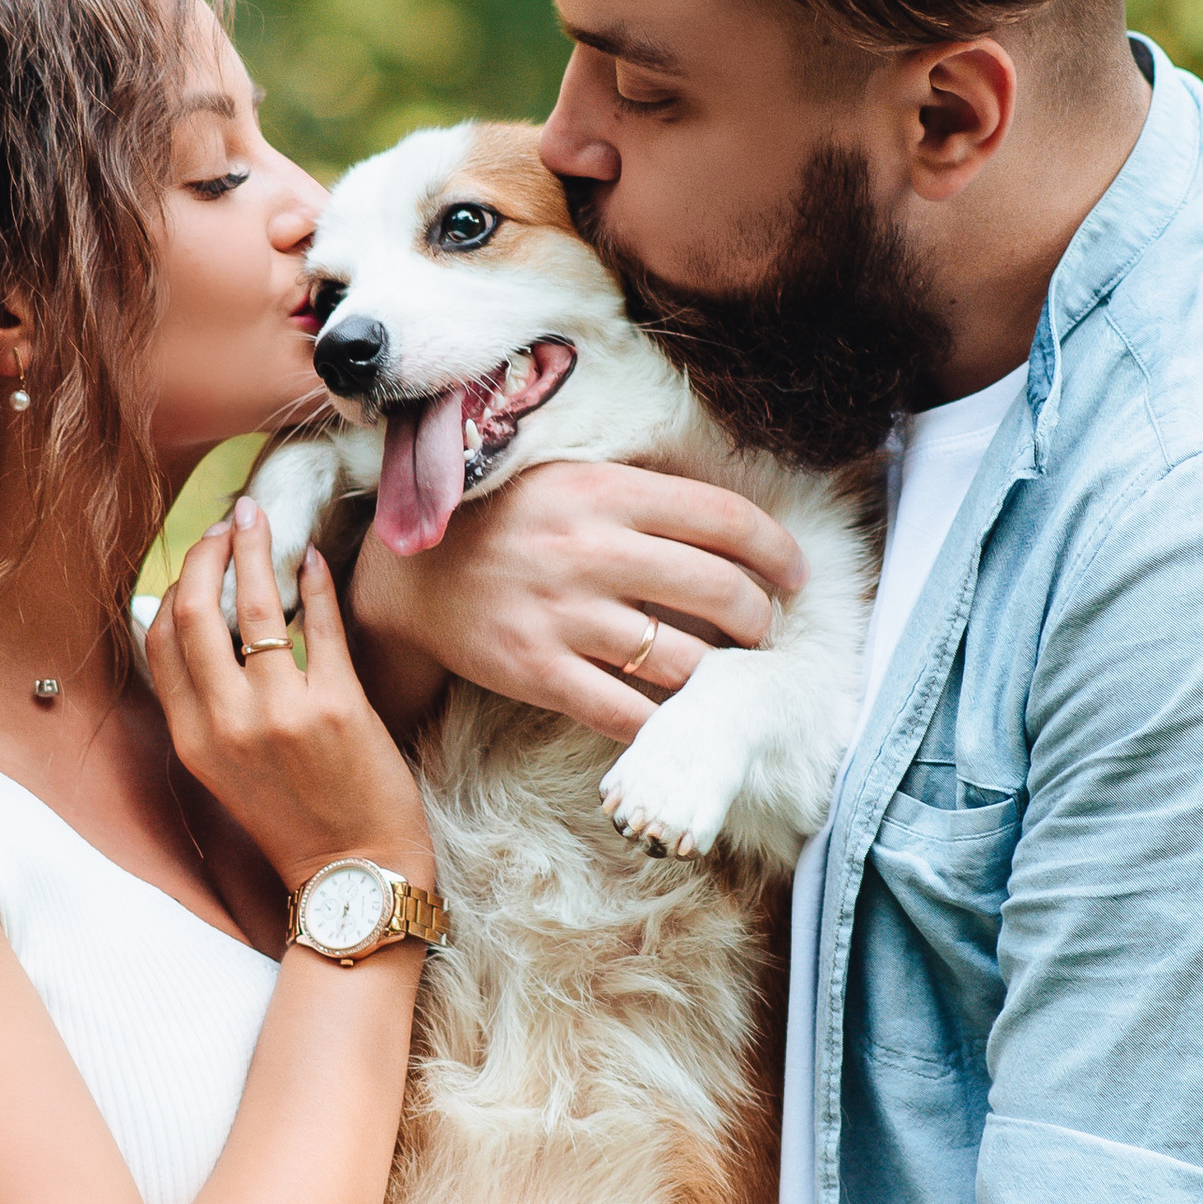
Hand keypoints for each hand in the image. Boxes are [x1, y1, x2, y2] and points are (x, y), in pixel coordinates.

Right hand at [148, 496, 431, 894]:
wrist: (357, 875)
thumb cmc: (297, 820)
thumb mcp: (226, 771)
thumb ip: (207, 707)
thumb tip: (187, 630)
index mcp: (193, 739)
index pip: (160, 640)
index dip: (175, 586)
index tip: (199, 558)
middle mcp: (228, 724)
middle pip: (195, 611)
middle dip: (209, 552)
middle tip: (231, 522)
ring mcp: (282, 714)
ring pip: (255, 606)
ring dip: (257, 548)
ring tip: (263, 518)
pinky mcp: (338, 706)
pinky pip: (321, 623)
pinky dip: (316, 581)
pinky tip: (316, 559)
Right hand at [347, 459, 807, 747]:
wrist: (407, 577)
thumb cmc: (505, 522)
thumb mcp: (569, 479)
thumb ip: (642, 492)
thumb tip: (735, 521)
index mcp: (602, 490)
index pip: (721, 518)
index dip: (775, 550)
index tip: (795, 574)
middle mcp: (587, 550)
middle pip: (717, 591)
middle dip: (760, 620)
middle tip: (764, 631)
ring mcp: (562, 615)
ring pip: (682, 660)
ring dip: (721, 676)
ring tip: (727, 674)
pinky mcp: (536, 672)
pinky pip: (625, 713)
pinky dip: (662, 724)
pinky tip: (677, 720)